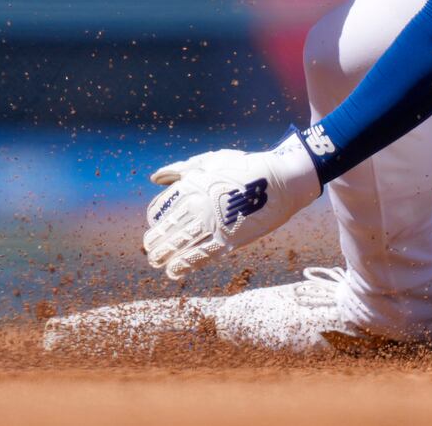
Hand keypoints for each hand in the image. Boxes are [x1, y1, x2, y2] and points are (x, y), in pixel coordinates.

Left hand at [143, 134, 321, 278]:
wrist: (280, 180)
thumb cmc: (244, 166)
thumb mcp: (210, 160)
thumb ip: (181, 169)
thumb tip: (155, 177)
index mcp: (193, 185)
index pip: (163, 209)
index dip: (155, 221)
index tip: (154, 227)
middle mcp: (199, 206)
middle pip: (169, 229)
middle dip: (156, 242)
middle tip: (150, 249)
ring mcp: (213, 225)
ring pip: (181, 245)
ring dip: (165, 255)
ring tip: (156, 261)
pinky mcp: (229, 240)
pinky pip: (201, 256)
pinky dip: (184, 265)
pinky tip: (173, 271)